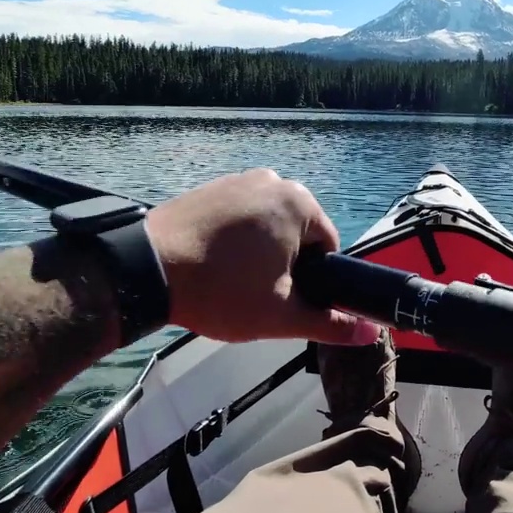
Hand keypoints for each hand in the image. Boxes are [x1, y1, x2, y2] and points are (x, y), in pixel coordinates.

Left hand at [145, 168, 381, 345]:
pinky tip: (215, 267)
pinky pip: (239, 218)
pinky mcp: (209, 188)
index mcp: (299, 203)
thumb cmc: (219, 291)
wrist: (143, 271)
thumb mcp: (281, 316)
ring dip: (260, 255)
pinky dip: (234, 243)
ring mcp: (237, 180)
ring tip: (233, 284)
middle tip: (258, 296)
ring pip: (267, 227)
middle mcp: (272, 180)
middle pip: (298, 235)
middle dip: (286, 266)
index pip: (329, 248)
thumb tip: (369, 332)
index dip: (315, 282)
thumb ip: (330, 324)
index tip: (287, 300)